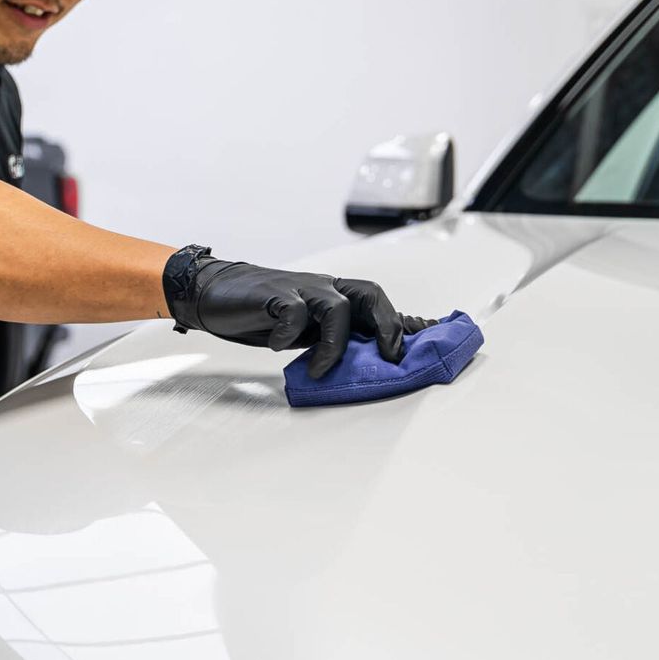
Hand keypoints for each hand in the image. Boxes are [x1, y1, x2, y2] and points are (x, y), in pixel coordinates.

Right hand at [164, 251, 431, 377]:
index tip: (440, 340)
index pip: (382, 306)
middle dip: (387, 325)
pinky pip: (290, 309)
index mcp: (339, 297)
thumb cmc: (270, 312)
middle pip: (369, 294)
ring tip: (323, 369)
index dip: (411, 323)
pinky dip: (289, 330)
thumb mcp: (311, 329)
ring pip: (335, 305)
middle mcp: (326, 290)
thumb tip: (383, 358)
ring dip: (334, 343)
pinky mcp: (272, 295)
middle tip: (391, 356)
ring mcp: (300, 290)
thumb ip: (344, 339)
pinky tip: (282, 346)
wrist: (217, 293)